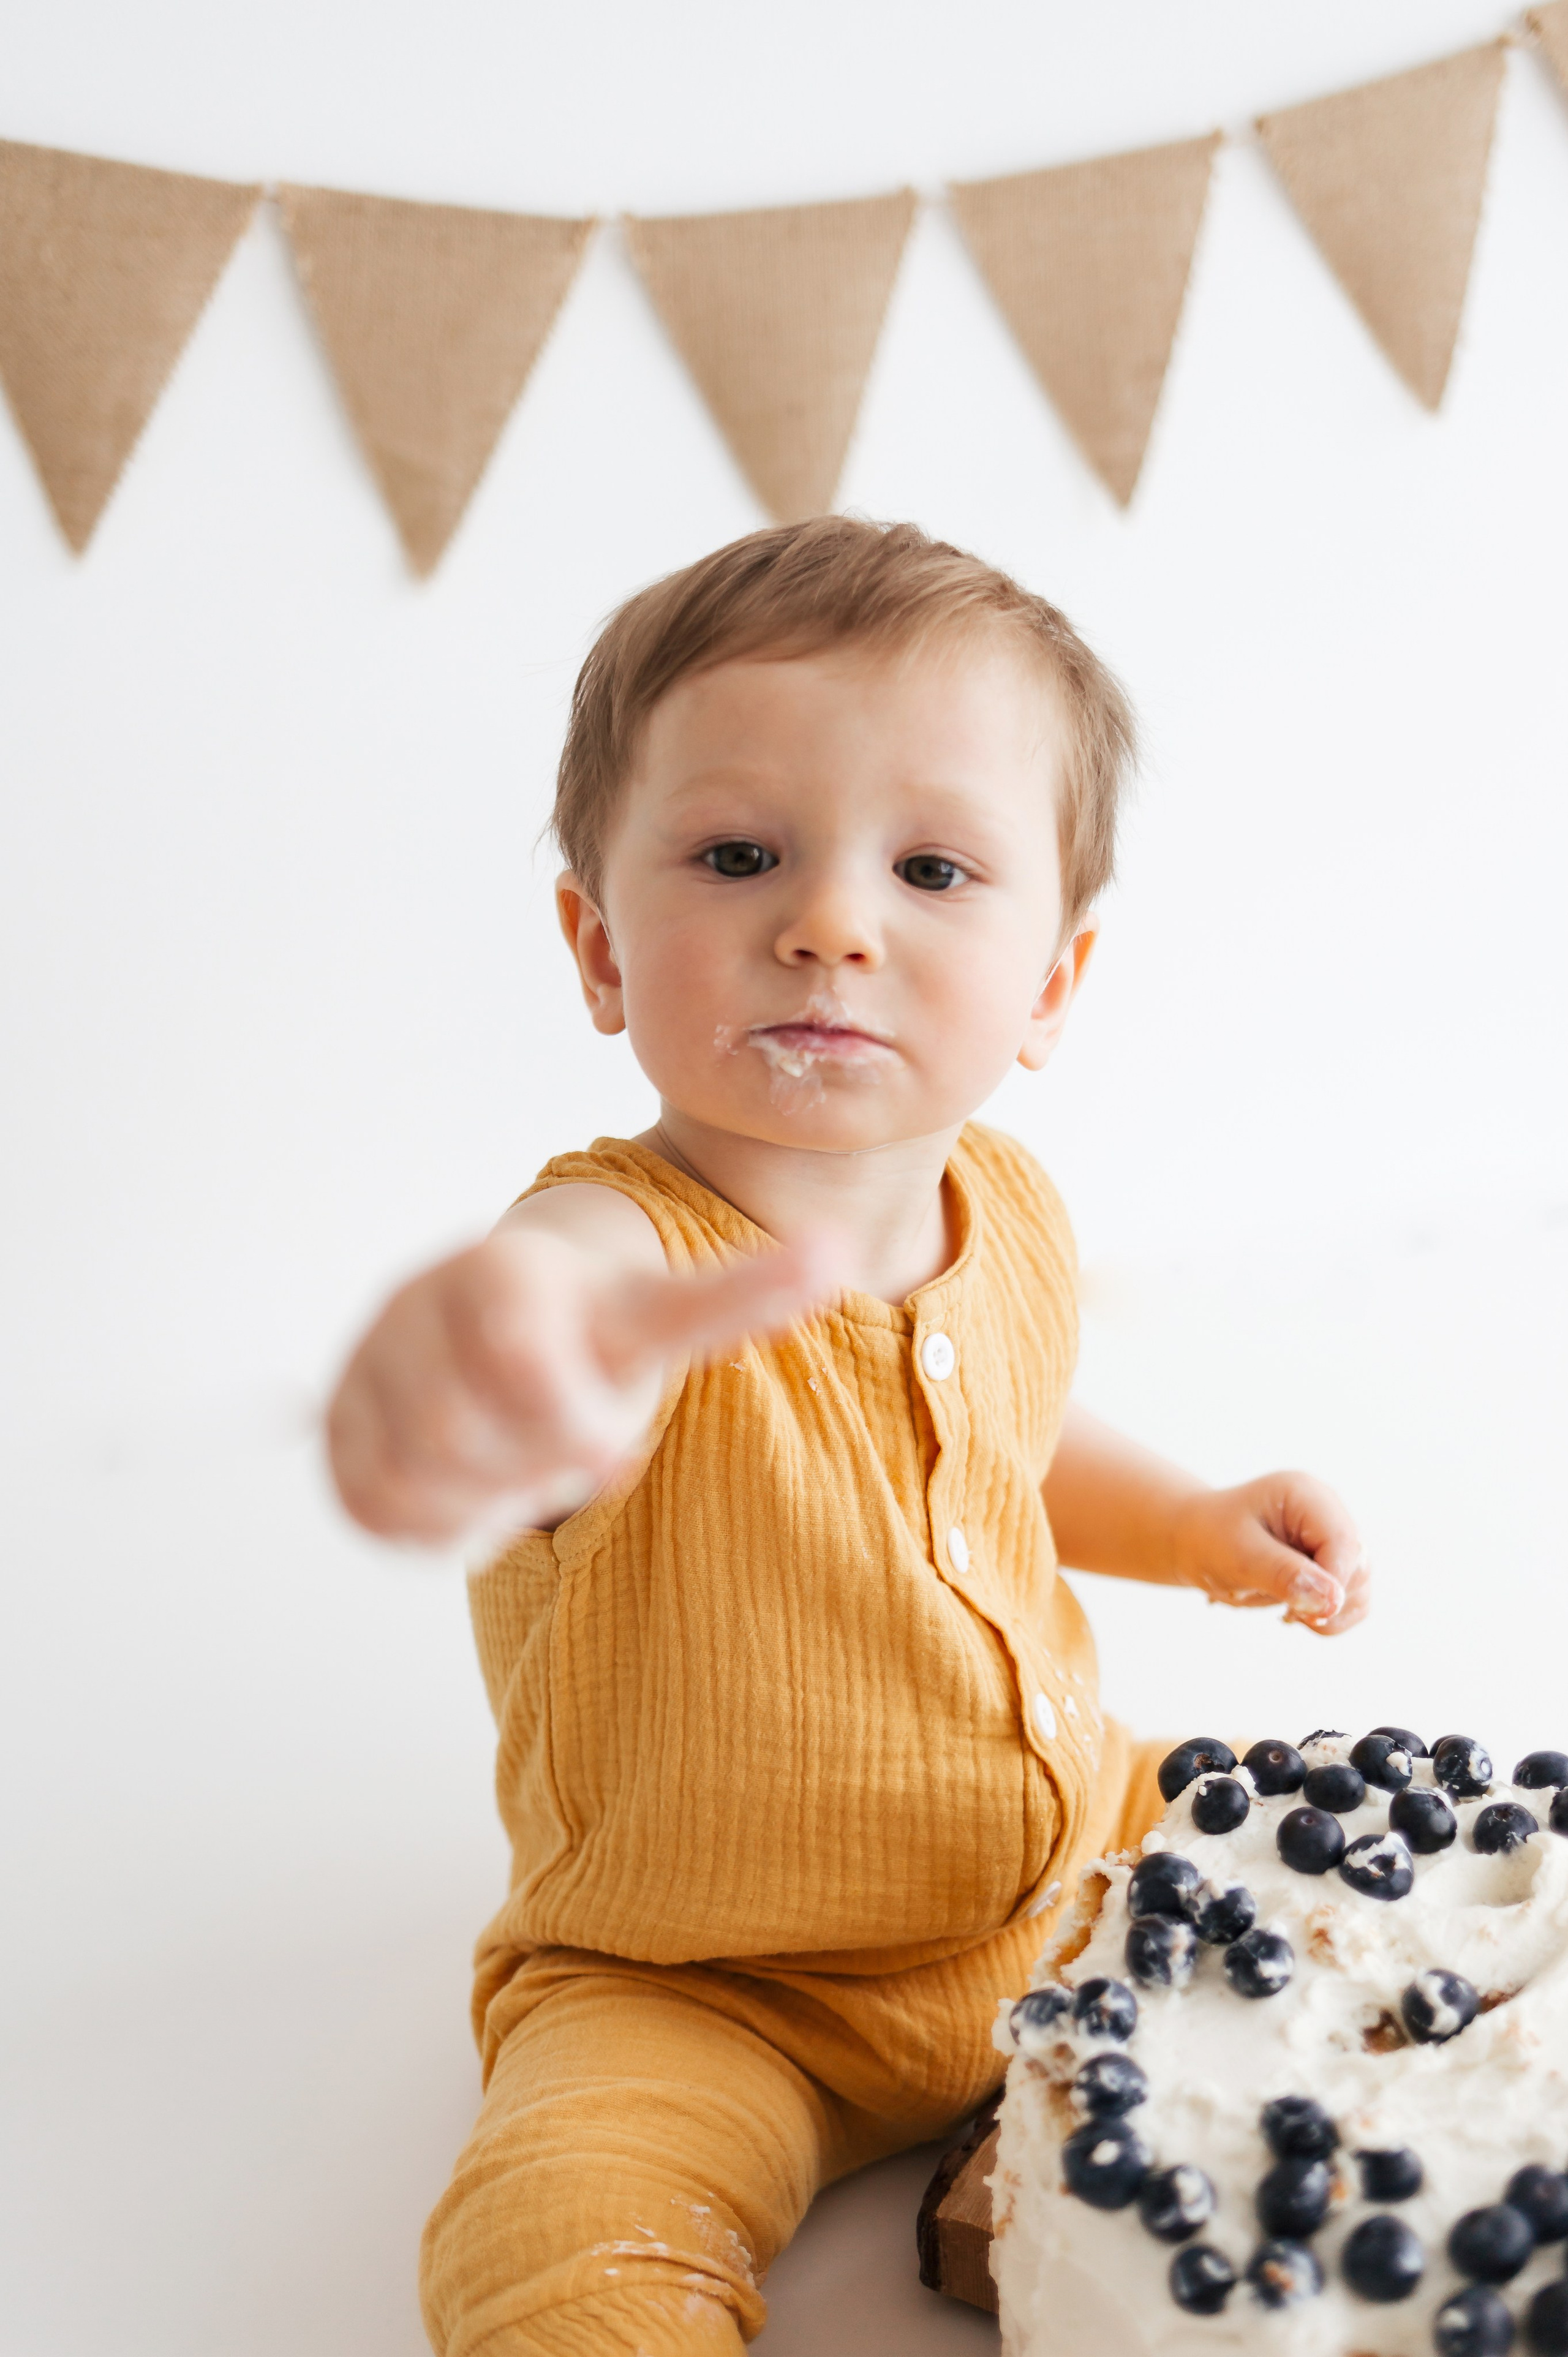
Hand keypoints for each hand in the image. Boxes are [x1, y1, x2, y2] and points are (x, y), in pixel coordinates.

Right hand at [326, 1223, 840, 1543]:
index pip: (513, 1349)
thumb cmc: (594, 1325)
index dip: (568, 1421)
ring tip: (526, 1455)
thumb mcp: (669, 1311)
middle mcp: (413, 1308)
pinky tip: (482, 1482)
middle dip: (531, 1461)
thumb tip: (843, 1254)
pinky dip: (440, 1518)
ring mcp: (365, 1368)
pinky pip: (378, 1507)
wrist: (498, 1323)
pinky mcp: (338, 1430)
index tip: (615, 1452)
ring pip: (415, 1473)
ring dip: (490, 1490)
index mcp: (499, 1273)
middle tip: (570, 1447)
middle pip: (457, 1427)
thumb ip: (747, 1293)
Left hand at [1169, 1472, 1369, 1635]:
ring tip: (1285, 1609)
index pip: (1344, 1543)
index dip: (1334, 1584)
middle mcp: (1327, 1514)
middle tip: (1286, 1612)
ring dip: (1327, 1613)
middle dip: (1328, 1600)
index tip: (1304, 1614)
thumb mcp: (1238, 1554)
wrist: (1194, 1541)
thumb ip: (1283, 1574)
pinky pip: (1350, 1603)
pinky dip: (1326, 1617)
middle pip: (1359, 1568)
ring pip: (1360, 1590)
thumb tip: (1332, 1600)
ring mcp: (1332, 1540)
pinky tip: (1293, 1610)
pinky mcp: (1332, 1566)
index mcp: (1306, 1496)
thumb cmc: (1210, 1538)